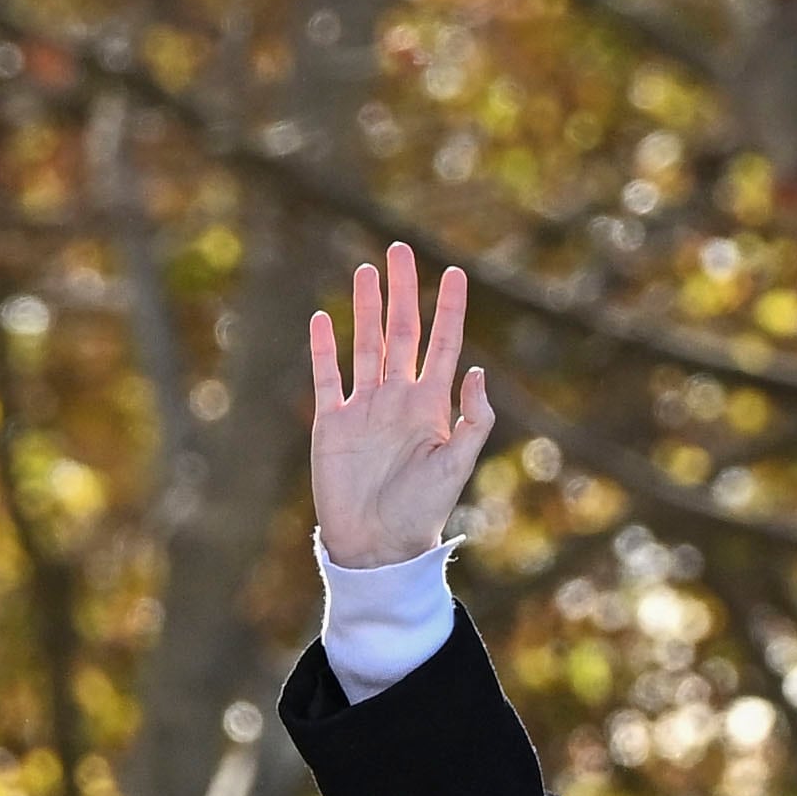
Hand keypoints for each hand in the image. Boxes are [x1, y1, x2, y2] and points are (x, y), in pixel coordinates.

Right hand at [308, 243, 492, 569]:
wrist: (378, 545)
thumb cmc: (422, 511)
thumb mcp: (457, 465)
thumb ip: (473, 419)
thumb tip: (475, 370)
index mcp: (431, 406)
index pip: (442, 345)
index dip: (449, 310)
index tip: (456, 273)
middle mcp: (398, 399)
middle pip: (400, 332)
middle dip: (402, 292)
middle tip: (400, 250)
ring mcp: (364, 408)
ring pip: (364, 345)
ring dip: (364, 309)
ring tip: (366, 270)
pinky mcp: (332, 423)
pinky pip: (327, 377)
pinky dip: (323, 349)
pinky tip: (321, 319)